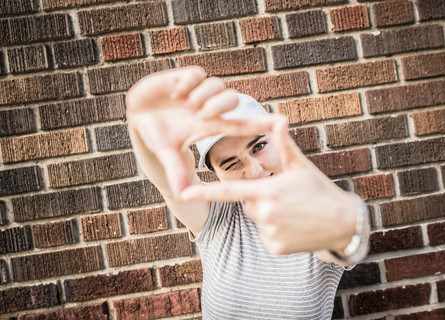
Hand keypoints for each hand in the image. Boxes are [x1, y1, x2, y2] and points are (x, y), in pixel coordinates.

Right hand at [126, 67, 276, 195]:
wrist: (138, 117)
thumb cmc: (157, 137)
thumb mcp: (166, 153)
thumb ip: (175, 170)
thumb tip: (181, 194)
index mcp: (209, 126)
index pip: (241, 124)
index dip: (260, 123)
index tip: (281, 122)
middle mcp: (207, 107)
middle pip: (231, 99)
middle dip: (220, 106)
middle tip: (200, 115)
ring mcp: (196, 92)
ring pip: (217, 85)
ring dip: (204, 95)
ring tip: (186, 105)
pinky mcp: (184, 77)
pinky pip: (197, 73)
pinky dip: (188, 82)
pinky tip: (175, 93)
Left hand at [180, 118, 357, 254]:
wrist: (344, 223)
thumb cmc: (320, 191)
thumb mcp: (301, 166)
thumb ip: (284, 145)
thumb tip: (278, 119)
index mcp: (269, 190)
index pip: (229, 191)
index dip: (204, 191)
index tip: (182, 192)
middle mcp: (266, 212)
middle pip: (248, 204)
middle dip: (261, 199)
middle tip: (285, 198)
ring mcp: (270, 232)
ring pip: (258, 220)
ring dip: (269, 216)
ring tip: (293, 212)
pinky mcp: (276, 247)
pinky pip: (266, 237)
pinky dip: (276, 232)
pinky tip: (294, 227)